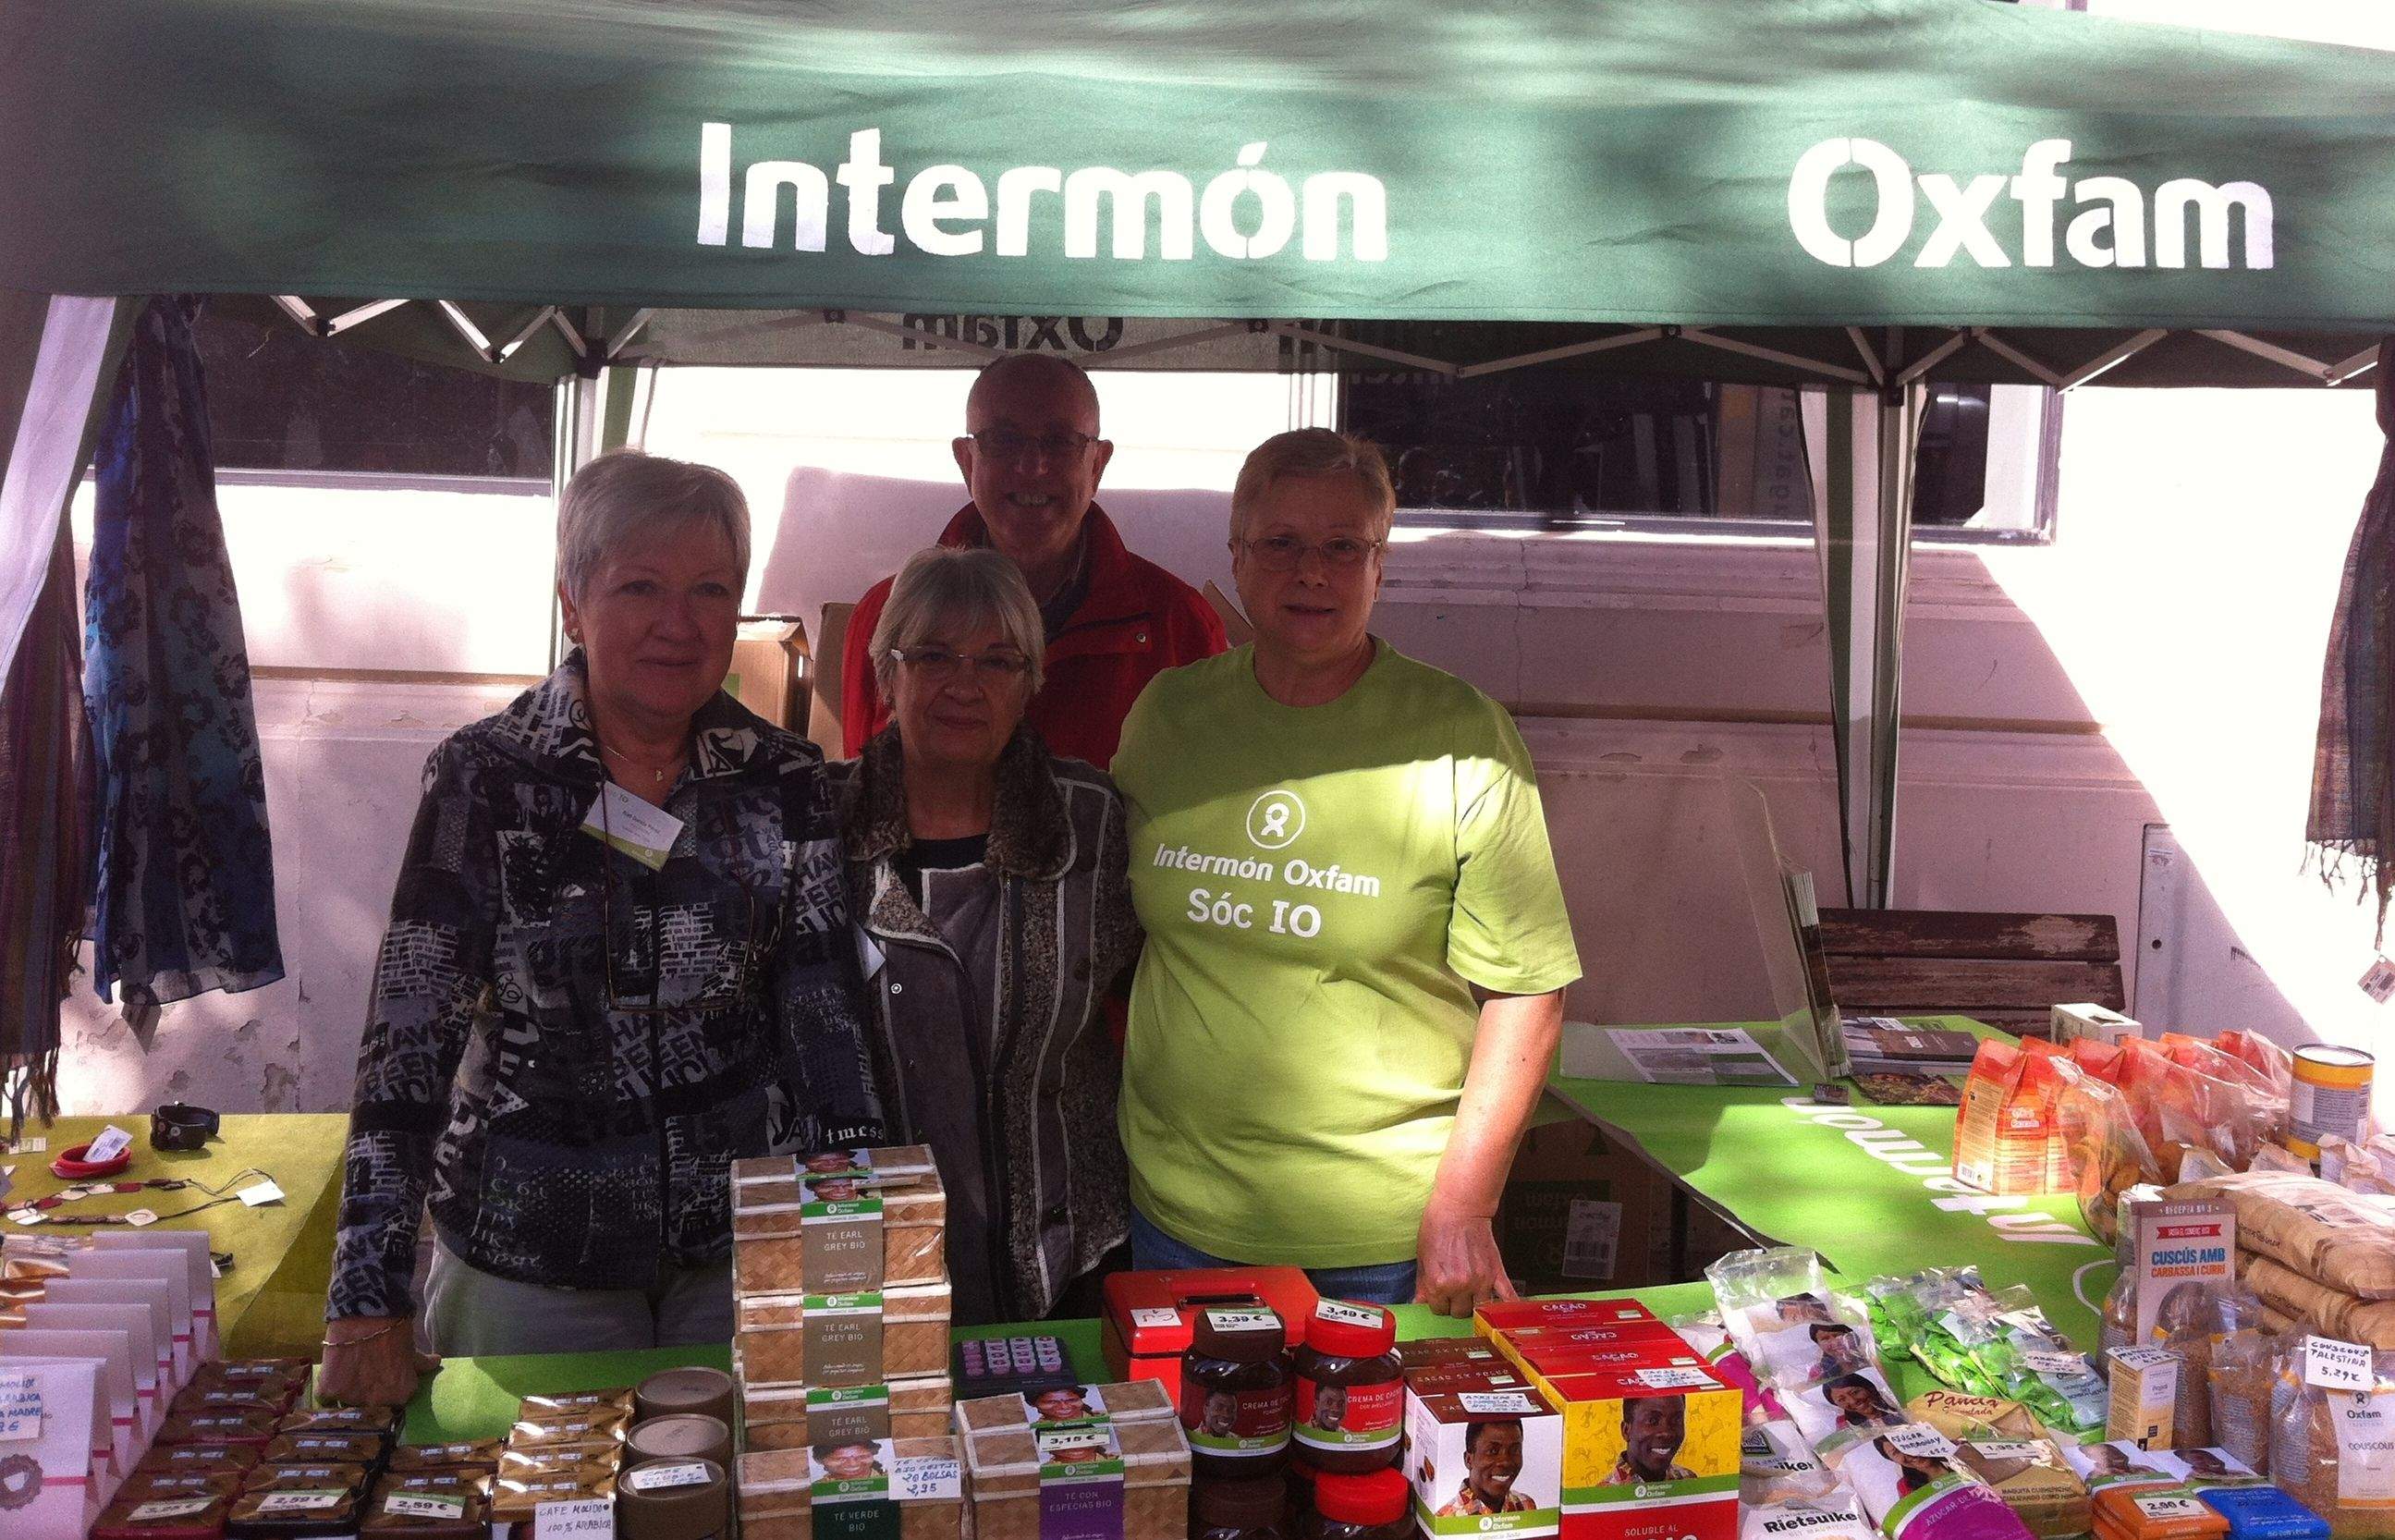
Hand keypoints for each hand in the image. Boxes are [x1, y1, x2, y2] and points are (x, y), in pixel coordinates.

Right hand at [317, 1316, 436, 1406]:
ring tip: (349, 1376)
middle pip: (370, 1408)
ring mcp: (352, 1399)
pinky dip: (329, 1389)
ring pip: (347, 1404)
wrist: (366, 1313)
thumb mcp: (410, 1348)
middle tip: (366, 1378)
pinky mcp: (329, 1391)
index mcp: (401, 1395)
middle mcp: (377, 1403)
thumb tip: (435, 1362)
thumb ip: (420, 1363)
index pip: (395, 1403)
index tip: (385, 1382)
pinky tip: (333, 1375)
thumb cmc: (394, 1329)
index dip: (390, 1392)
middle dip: (369, 1396)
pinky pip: (327, 1398)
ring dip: (349, 1394)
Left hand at [1413, 1201, 1519, 1317]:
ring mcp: (1480, 1281)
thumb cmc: (1437, 1228)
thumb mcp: (1423, 1256)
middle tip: (1454, 1291)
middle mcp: (1460, 1286)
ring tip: (1471, 1292)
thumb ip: (1423, 1284)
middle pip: (1459, 1312)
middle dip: (1455, 1304)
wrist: (1460, 1208)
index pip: (1438, 1310)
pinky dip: (1508, 1306)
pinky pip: (1506, 1296)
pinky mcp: (1496, 1273)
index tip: (1440, 1294)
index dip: (1438, 1302)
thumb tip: (1418, 1303)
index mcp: (1438, 1283)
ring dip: (1474, 1303)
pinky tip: (1507, 1313)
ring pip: (1479, 1309)